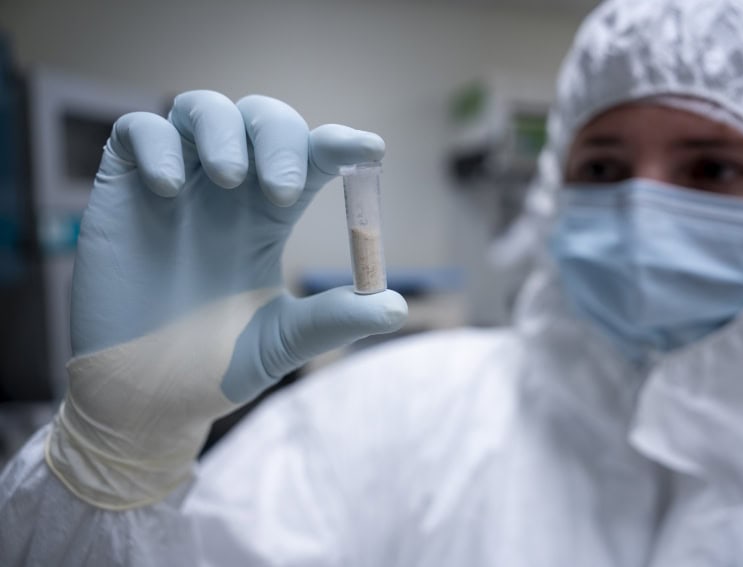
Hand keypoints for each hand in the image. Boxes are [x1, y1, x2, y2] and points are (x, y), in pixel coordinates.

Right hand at [46, 91, 406, 508]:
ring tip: (229, 179)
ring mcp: (175, 185)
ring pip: (201, 109)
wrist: (144, 399)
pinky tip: (168, 190)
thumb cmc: (214, 368)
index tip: (370, 150)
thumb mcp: (282, 341)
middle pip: (262, 120)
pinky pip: (137, 132)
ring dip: (223, 129)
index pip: (308, 159)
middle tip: (282, 189)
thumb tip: (396, 307)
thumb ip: (334, 319)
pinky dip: (157, 143)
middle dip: (280, 138)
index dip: (338, 145)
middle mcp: (225, 192)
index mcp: (267, 217)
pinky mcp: (122, 190)